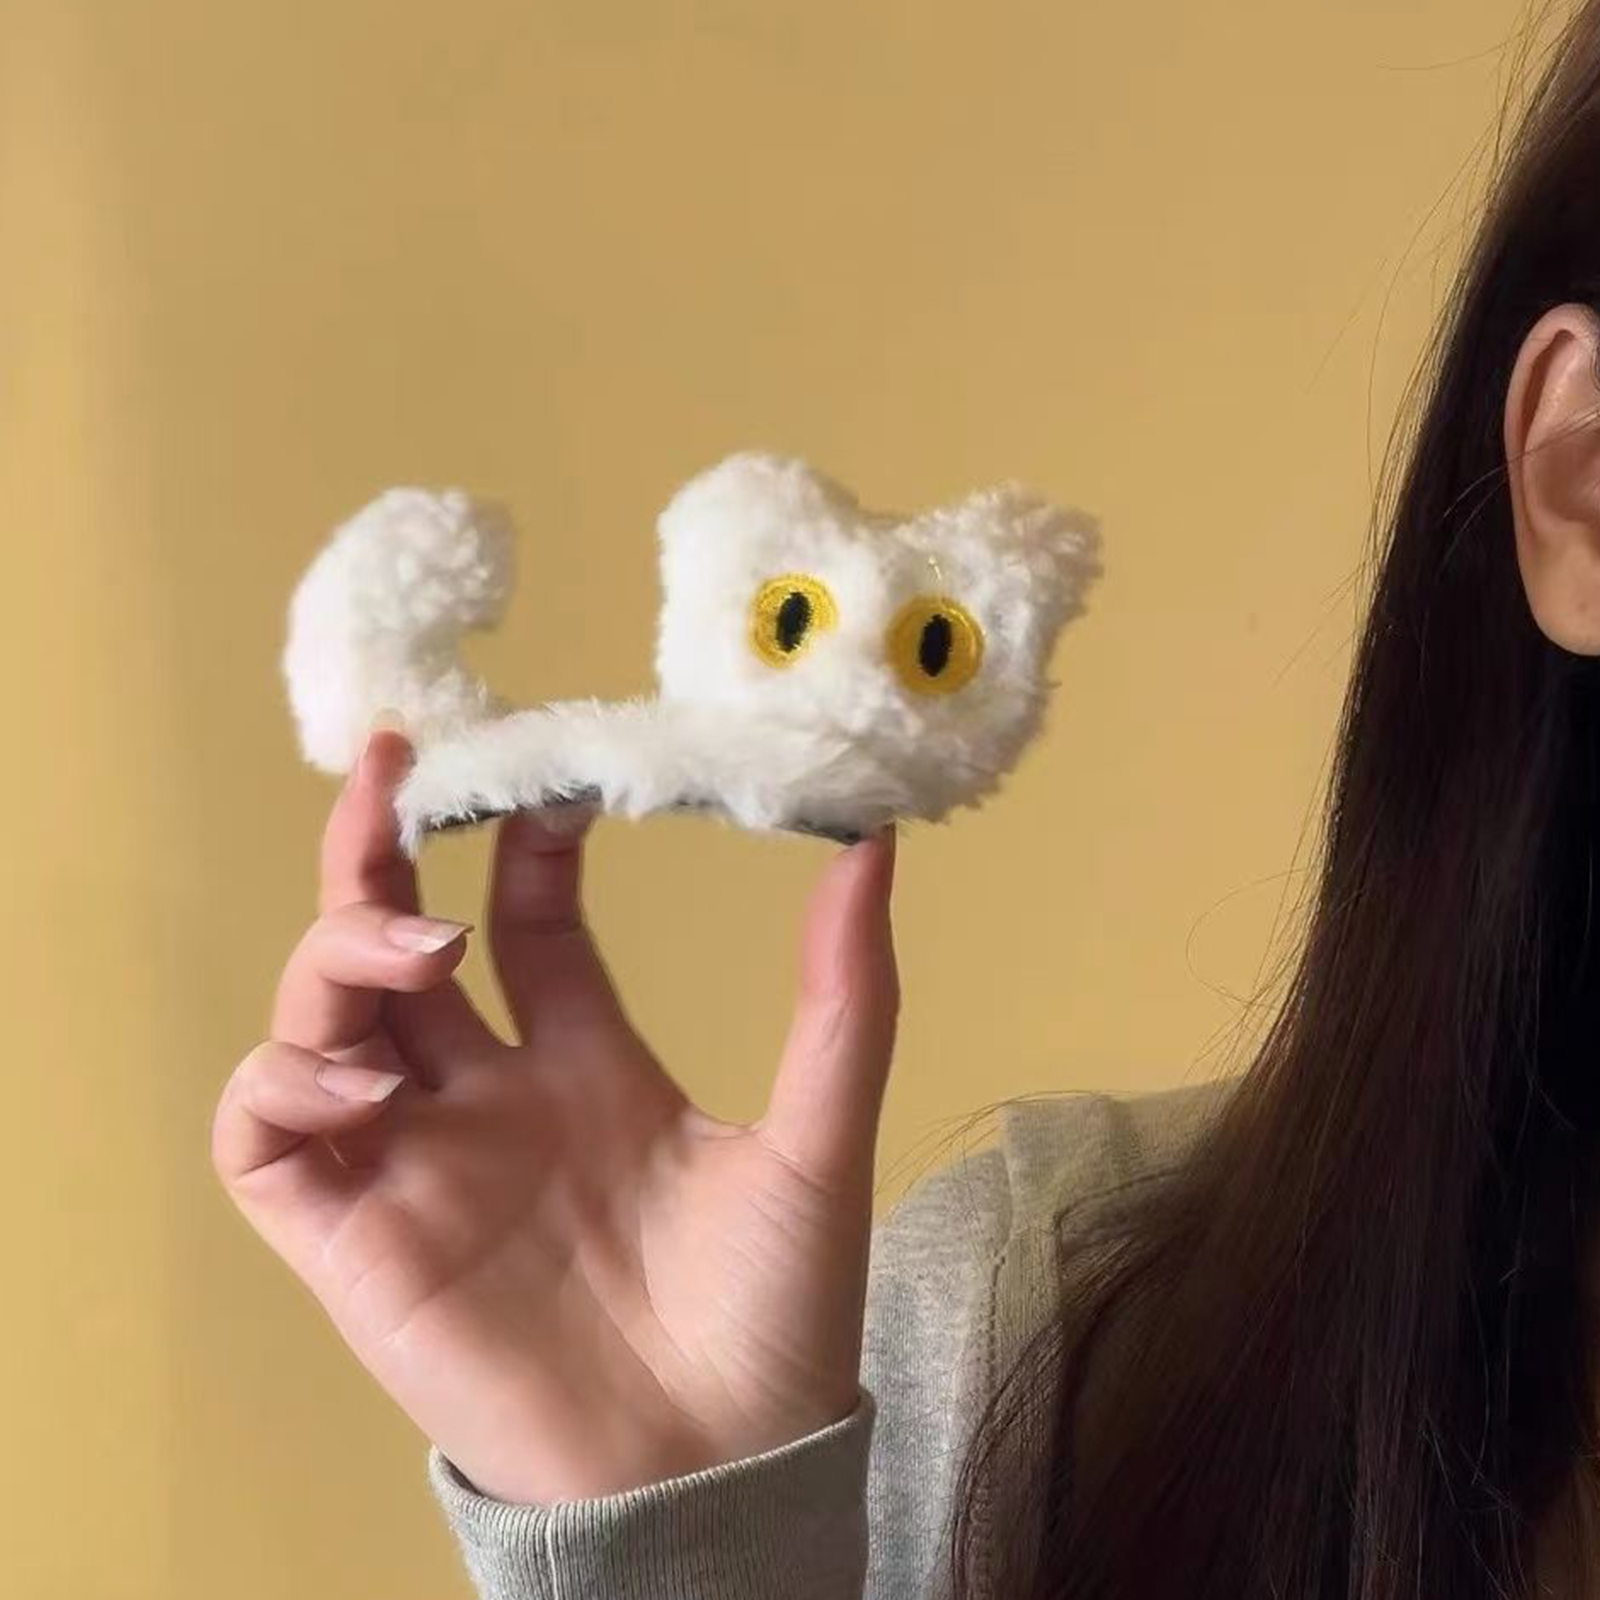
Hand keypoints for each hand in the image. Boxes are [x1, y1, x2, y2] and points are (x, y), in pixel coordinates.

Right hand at [212, 730, 898, 1503]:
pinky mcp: (353, 1239)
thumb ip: (843, 998)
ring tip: (423, 951)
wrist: (715, 1473)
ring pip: (316, 1016)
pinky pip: (260, 1137)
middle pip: (394, 941)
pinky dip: (283, 1083)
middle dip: (378, 848)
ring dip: (339, 954)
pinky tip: (368, 1080)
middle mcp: (488, 1096)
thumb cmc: (771, 1317)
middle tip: (395, 763)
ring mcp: (413, 1161)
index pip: (528, 919)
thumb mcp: (818, 1138)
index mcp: (585, 1062)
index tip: (550, 770)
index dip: (524, 837)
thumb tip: (875, 840)